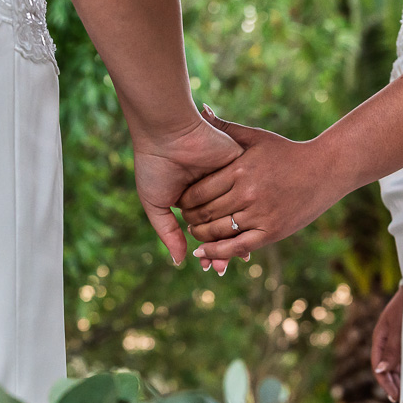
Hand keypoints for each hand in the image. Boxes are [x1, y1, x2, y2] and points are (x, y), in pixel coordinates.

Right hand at [133, 115, 241, 270]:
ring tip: (236, 258)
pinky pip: (247, 195)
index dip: (208, 248)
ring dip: (235, 236)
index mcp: (192, 196)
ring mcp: (227, 178)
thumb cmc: (155, 166)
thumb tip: (179, 260)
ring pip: (237, 214)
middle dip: (222, 248)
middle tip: (220, 269)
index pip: (205, 228)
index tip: (209, 266)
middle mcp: (212, 189)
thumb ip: (168, 232)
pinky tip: (246, 233)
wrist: (167, 133)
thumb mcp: (156, 203)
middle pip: (223, 225)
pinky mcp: (240, 165)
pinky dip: (246, 215)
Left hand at [176, 110, 354, 260]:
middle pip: (205, 213)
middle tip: (185, 218)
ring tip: (195, 232)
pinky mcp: (272, 232)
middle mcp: (248, 194)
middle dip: (190, 218)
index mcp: (240, 170)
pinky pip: (238, 247)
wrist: (325, 169)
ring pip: (218, 232)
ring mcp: (260, 215)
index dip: (185, 200)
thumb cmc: (287, 152)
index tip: (180, 201)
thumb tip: (201, 109)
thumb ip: (226, 128)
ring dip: (200, 236)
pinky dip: (218, 252)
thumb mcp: (256, 137)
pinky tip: (204, 252)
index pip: (199, 192)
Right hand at [371, 287, 402, 402]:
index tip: (393, 395)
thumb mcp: (400, 328)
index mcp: (380, 337)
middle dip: (392, 384)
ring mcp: (397, 340)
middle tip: (402, 400)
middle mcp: (387, 340)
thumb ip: (392, 349)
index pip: (377, 365)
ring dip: (400, 379)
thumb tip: (380, 370)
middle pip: (385, 367)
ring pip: (395, 364)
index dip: (384, 382)